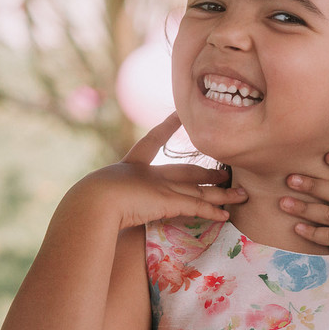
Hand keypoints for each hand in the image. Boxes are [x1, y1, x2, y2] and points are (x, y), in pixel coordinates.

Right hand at [76, 112, 247, 229]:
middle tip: (226, 170)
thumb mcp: (97, 193)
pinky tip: (227, 214)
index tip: (177, 114)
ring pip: (200, 190)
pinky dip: (212, 211)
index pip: (152, 141)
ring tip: (241, 194)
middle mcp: (152, 174)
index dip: (166, 127)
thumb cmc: (89, 199)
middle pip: (187, 170)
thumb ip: (104, 196)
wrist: (95, 201)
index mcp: (131, 166)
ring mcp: (163, 187)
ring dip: (222, 194)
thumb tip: (87, 202)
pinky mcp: (170, 201)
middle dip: (207, 171)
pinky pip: (198, 206)